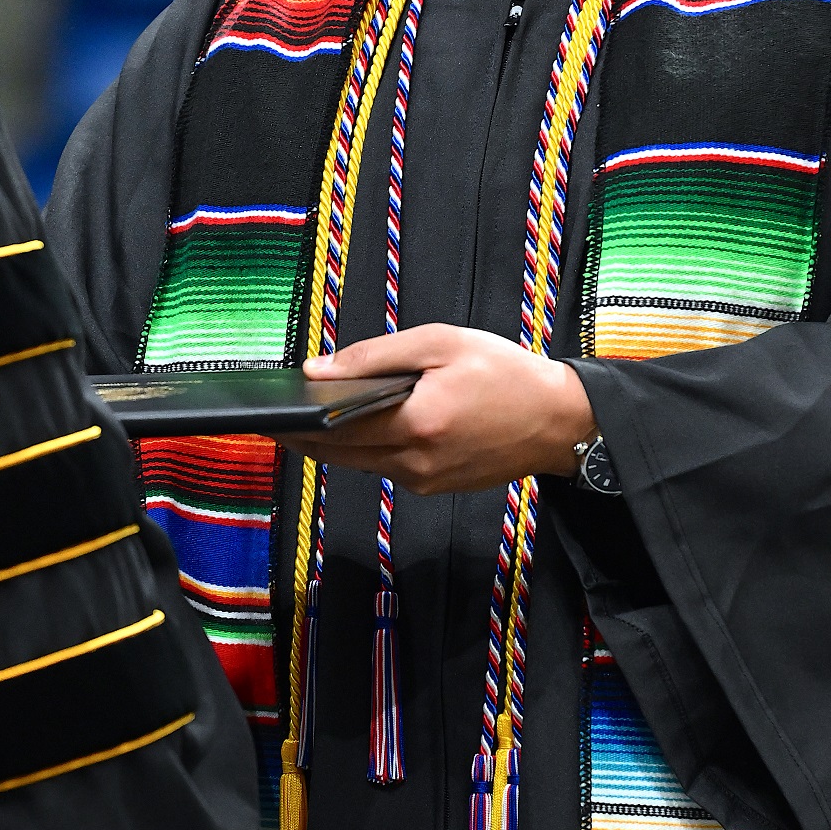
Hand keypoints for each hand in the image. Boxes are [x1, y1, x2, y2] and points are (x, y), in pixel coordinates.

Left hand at [282, 323, 597, 494]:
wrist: (560, 420)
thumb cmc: (506, 375)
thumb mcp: (440, 343)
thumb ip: (375, 356)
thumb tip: (320, 370)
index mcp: (418, 423)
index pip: (338, 429)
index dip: (299, 423)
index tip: (270, 416)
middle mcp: (418, 461)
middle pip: (341, 455)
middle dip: (305, 440)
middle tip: (277, 423)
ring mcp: (427, 479)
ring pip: (362, 465)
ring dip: (335, 446)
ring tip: (311, 420)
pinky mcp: (436, 486)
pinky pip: (388, 468)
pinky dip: (368, 450)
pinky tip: (362, 428)